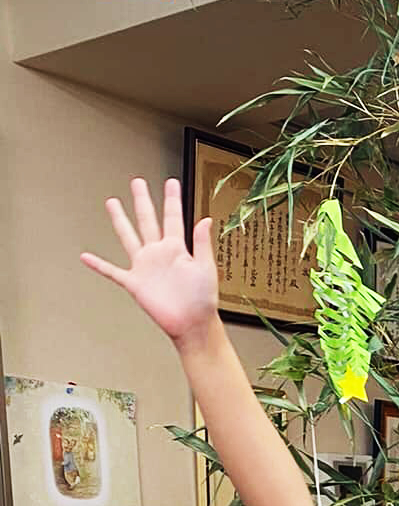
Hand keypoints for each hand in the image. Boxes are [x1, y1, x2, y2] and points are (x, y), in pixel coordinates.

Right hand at [80, 178, 218, 345]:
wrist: (192, 324)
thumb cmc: (203, 300)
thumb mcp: (207, 268)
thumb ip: (203, 243)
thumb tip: (205, 219)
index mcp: (177, 248)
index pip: (173, 217)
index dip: (172, 199)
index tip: (171, 182)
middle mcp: (158, 253)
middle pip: (147, 220)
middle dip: (142, 200)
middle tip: (137, 182)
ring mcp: (145, 266)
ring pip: (128, 237)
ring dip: (119, 220)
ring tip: (112, 202)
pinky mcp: (135, 283)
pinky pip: (113, 272)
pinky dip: (98, 265)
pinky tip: (85, 257)